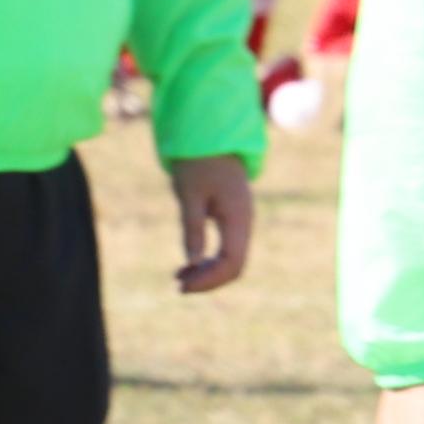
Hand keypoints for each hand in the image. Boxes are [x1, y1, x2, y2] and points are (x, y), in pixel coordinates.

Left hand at [167, 151, 255, 294]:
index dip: (210, 279)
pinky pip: (226, 248)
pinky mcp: (232, 219)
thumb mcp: (189, 194)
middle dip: (209, 280)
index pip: (231, 262)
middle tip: (179, 287)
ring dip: (208, 272)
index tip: (183, 286)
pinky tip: (188, 266)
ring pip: (231, 259)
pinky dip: (209, 260)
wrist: (208, 136)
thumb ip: (192, 227)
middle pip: (234, 266)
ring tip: (179, 279)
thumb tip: (191, 262)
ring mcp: (241, 221)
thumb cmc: (197, 161)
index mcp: (238, 216)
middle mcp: (245, 222)